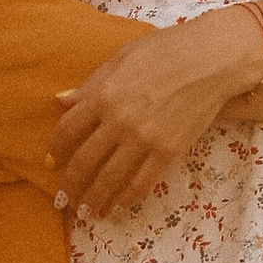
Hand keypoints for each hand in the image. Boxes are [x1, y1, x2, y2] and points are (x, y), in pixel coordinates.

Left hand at [48, 12, 258, 218]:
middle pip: (84, 161)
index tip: (50, 163)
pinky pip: (142, 182)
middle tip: (62, 199)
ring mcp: (144, 139)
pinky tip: (118, 206)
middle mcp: (119, 121)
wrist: (212, 59)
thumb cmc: (167, 49)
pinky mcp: (169, 151)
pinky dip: (127, 198)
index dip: (55, 150)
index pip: (67, 130)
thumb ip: (91, 84)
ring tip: (85, 212)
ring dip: (94, 199)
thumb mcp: (121, 57)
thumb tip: (61, 101)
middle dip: (70, 184)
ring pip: (110, 178)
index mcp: (103, 95)